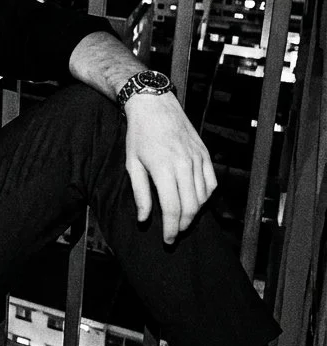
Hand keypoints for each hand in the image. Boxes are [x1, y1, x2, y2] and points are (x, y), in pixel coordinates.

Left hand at [123, 92, 216, 243]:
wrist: (154, 105)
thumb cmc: (139, 134)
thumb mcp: (132, 163)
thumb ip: (140, 193)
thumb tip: (144, 219)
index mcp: (163, 168)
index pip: (172, 208)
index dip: (170, 229)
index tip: (167, 240)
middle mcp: (184, 164)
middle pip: (191, 207)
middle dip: (183, 226)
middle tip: (174, 234)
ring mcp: (197, 159)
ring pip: (204, 197)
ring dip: (195, 213)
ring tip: (182, 219)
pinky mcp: (205, 154)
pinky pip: (212, 183)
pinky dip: (206, 197)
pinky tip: (196, 202)